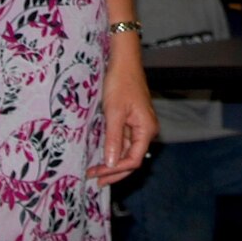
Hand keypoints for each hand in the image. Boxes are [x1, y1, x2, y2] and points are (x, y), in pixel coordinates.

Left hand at [89, 45, 155, 184]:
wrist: (124, 62)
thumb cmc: (121, 83)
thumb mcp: (114, 113)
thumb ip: (114, 139)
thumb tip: (112, 163)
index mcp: (147, 129)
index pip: (134, 160)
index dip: (116, 170)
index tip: (98, 174)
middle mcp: (146, 130)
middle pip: (132, 158)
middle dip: (113, 170)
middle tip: (94, 178)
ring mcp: (140, 126)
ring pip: (127, 151)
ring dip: (112, 161)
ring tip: (94, 170)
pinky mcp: (132, 121)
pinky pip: (124, 141)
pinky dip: (113, 150)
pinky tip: (101, 155)